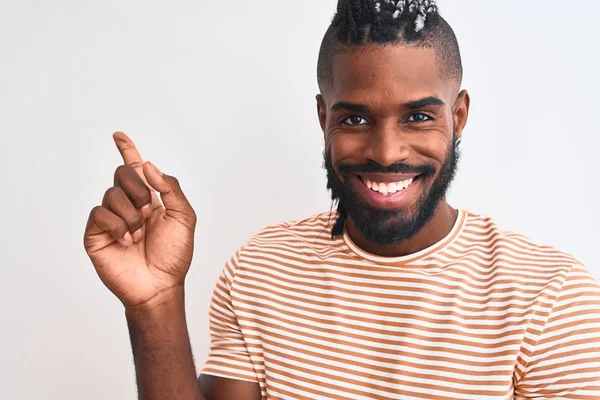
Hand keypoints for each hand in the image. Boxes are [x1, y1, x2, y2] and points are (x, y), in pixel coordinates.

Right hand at [84, 132, 196, 309]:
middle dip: (139, 189)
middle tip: (149, 212)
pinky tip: (126, 241)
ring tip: (139, 234)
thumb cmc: (174, 255)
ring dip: (131, 214)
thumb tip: (148, 165)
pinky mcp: (96, 233)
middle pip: (123, 173)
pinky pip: (100, 213)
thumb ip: (171, 188)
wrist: (160, 284)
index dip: (127, 150)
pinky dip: (117, 225)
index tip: (118, 135)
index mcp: (150, 199)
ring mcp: (110, 218)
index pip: (135, 169)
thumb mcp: (184, 217)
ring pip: (112, 193)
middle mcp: (128, 205)